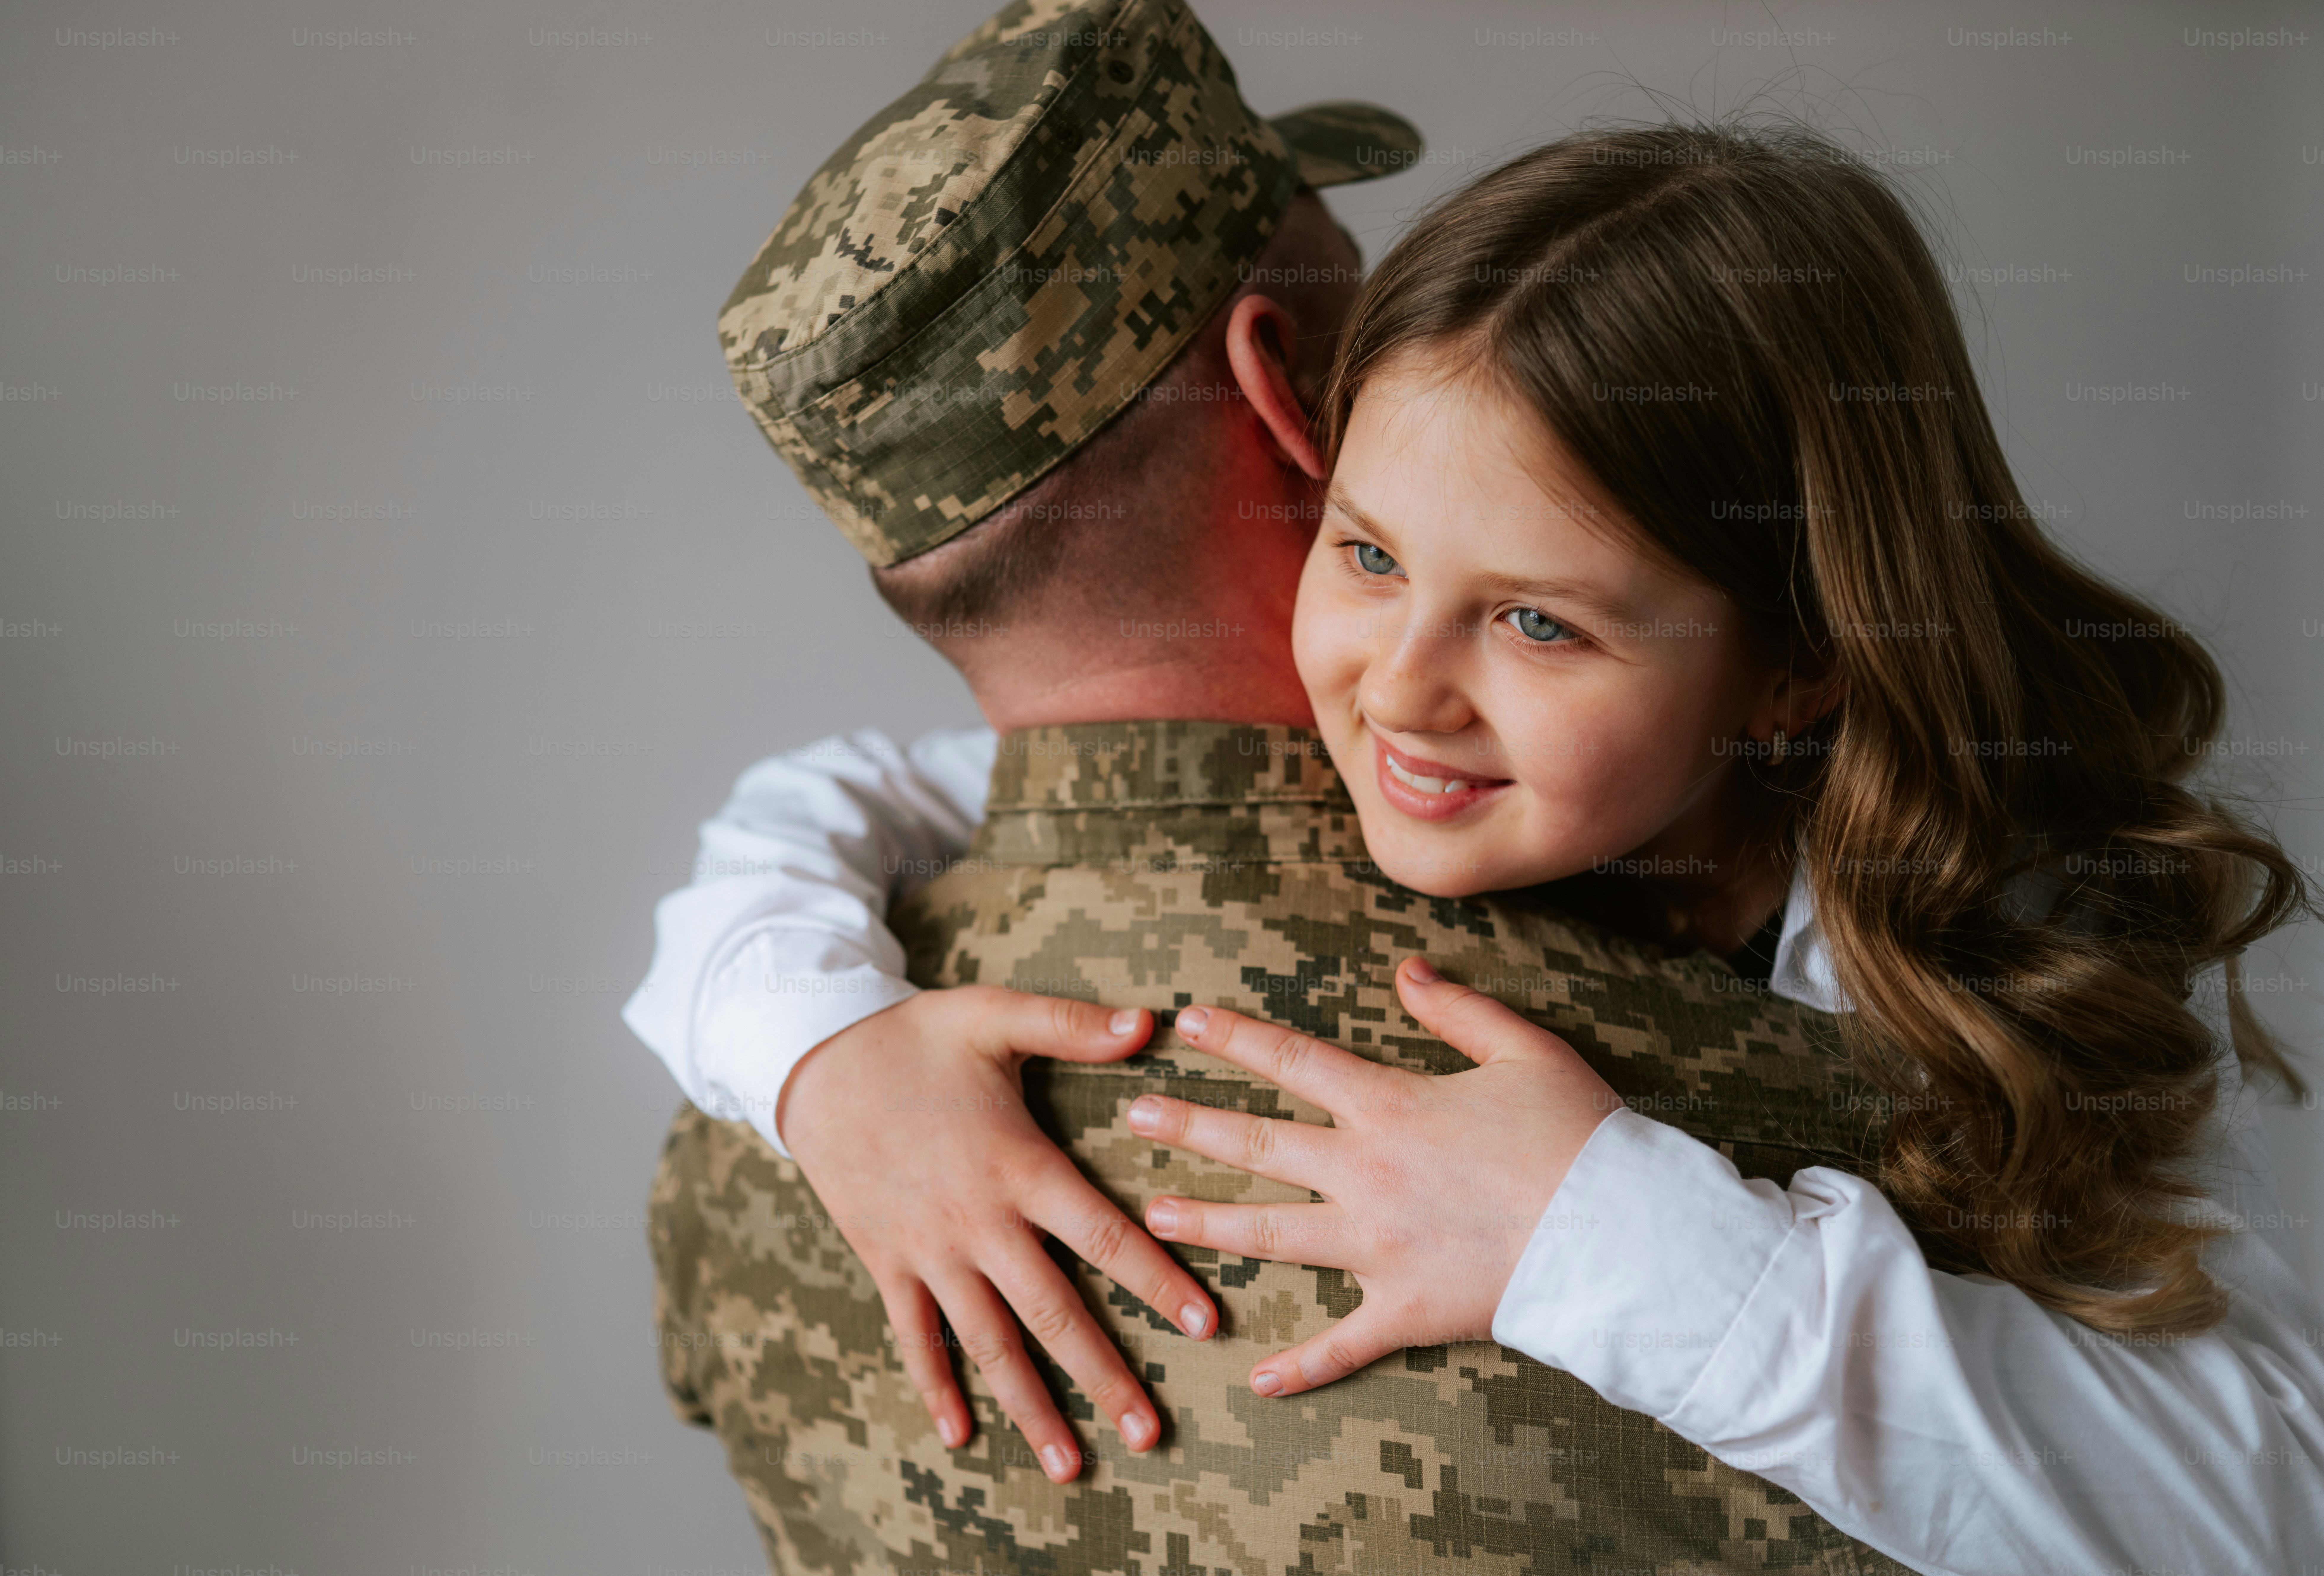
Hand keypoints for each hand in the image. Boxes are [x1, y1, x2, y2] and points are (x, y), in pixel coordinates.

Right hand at [777, 987, 1216, 1481]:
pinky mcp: (887, 1261)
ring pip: (990, 1342)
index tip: (1204, 1327)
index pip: (1103, 1235)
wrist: (814, 1064)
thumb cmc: (914, 1037)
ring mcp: (929, 1249)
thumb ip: (1072, 1023)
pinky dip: (936, 1387)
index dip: (1156, 1281)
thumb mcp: (993, 1015)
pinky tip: (960, 1438)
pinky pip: (915, 1337)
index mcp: (1018, 1165)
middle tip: (1149, 1431)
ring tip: (1071, 1466)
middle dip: (1103, 1374)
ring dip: (1031, 1406)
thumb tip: (1149, 1021)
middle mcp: (977, 1221)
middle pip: (1052, 1311)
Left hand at [1130, 956, 1616, 1397]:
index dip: (1237, 1039)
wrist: (1618, 1233)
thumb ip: (1457, 1008)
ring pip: (1272, 1236)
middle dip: (1190, 1128)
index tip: (1186, 1023)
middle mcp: (1367, 1174)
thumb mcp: (1524, 1049)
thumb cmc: (1580, 1135)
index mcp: (1391, 1108)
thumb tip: (1406, 969)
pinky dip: (1300, 1368)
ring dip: (1207, 1226)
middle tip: (1135, 1117)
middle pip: (1258, 1145)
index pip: (1293, 1062)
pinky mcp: (1405, 1309)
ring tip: (1153, 1219)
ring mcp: (1378, 1248)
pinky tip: (1257, 1381)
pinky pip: (1341, 1345)